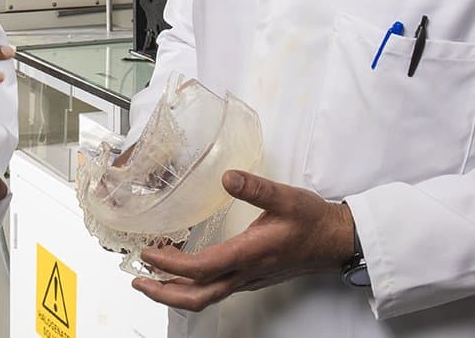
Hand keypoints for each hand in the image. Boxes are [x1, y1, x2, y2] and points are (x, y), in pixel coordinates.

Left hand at [131, 170, 354, 311]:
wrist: (336, 241)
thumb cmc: (313, 221)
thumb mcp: (286, 197)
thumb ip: (256, 187)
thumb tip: (228, 176)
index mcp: (249, 254)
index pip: (201, 269)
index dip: (171, 265)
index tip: (148, 254)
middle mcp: (245, 273)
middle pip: (197, 297)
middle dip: (164, 293)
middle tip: (138, 280)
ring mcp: (248, 279)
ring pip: (206, 297)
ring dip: (176, 291)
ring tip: (153, 276)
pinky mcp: (251, 277)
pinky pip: (216, 289)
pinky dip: (193, 285)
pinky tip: (184, 269)